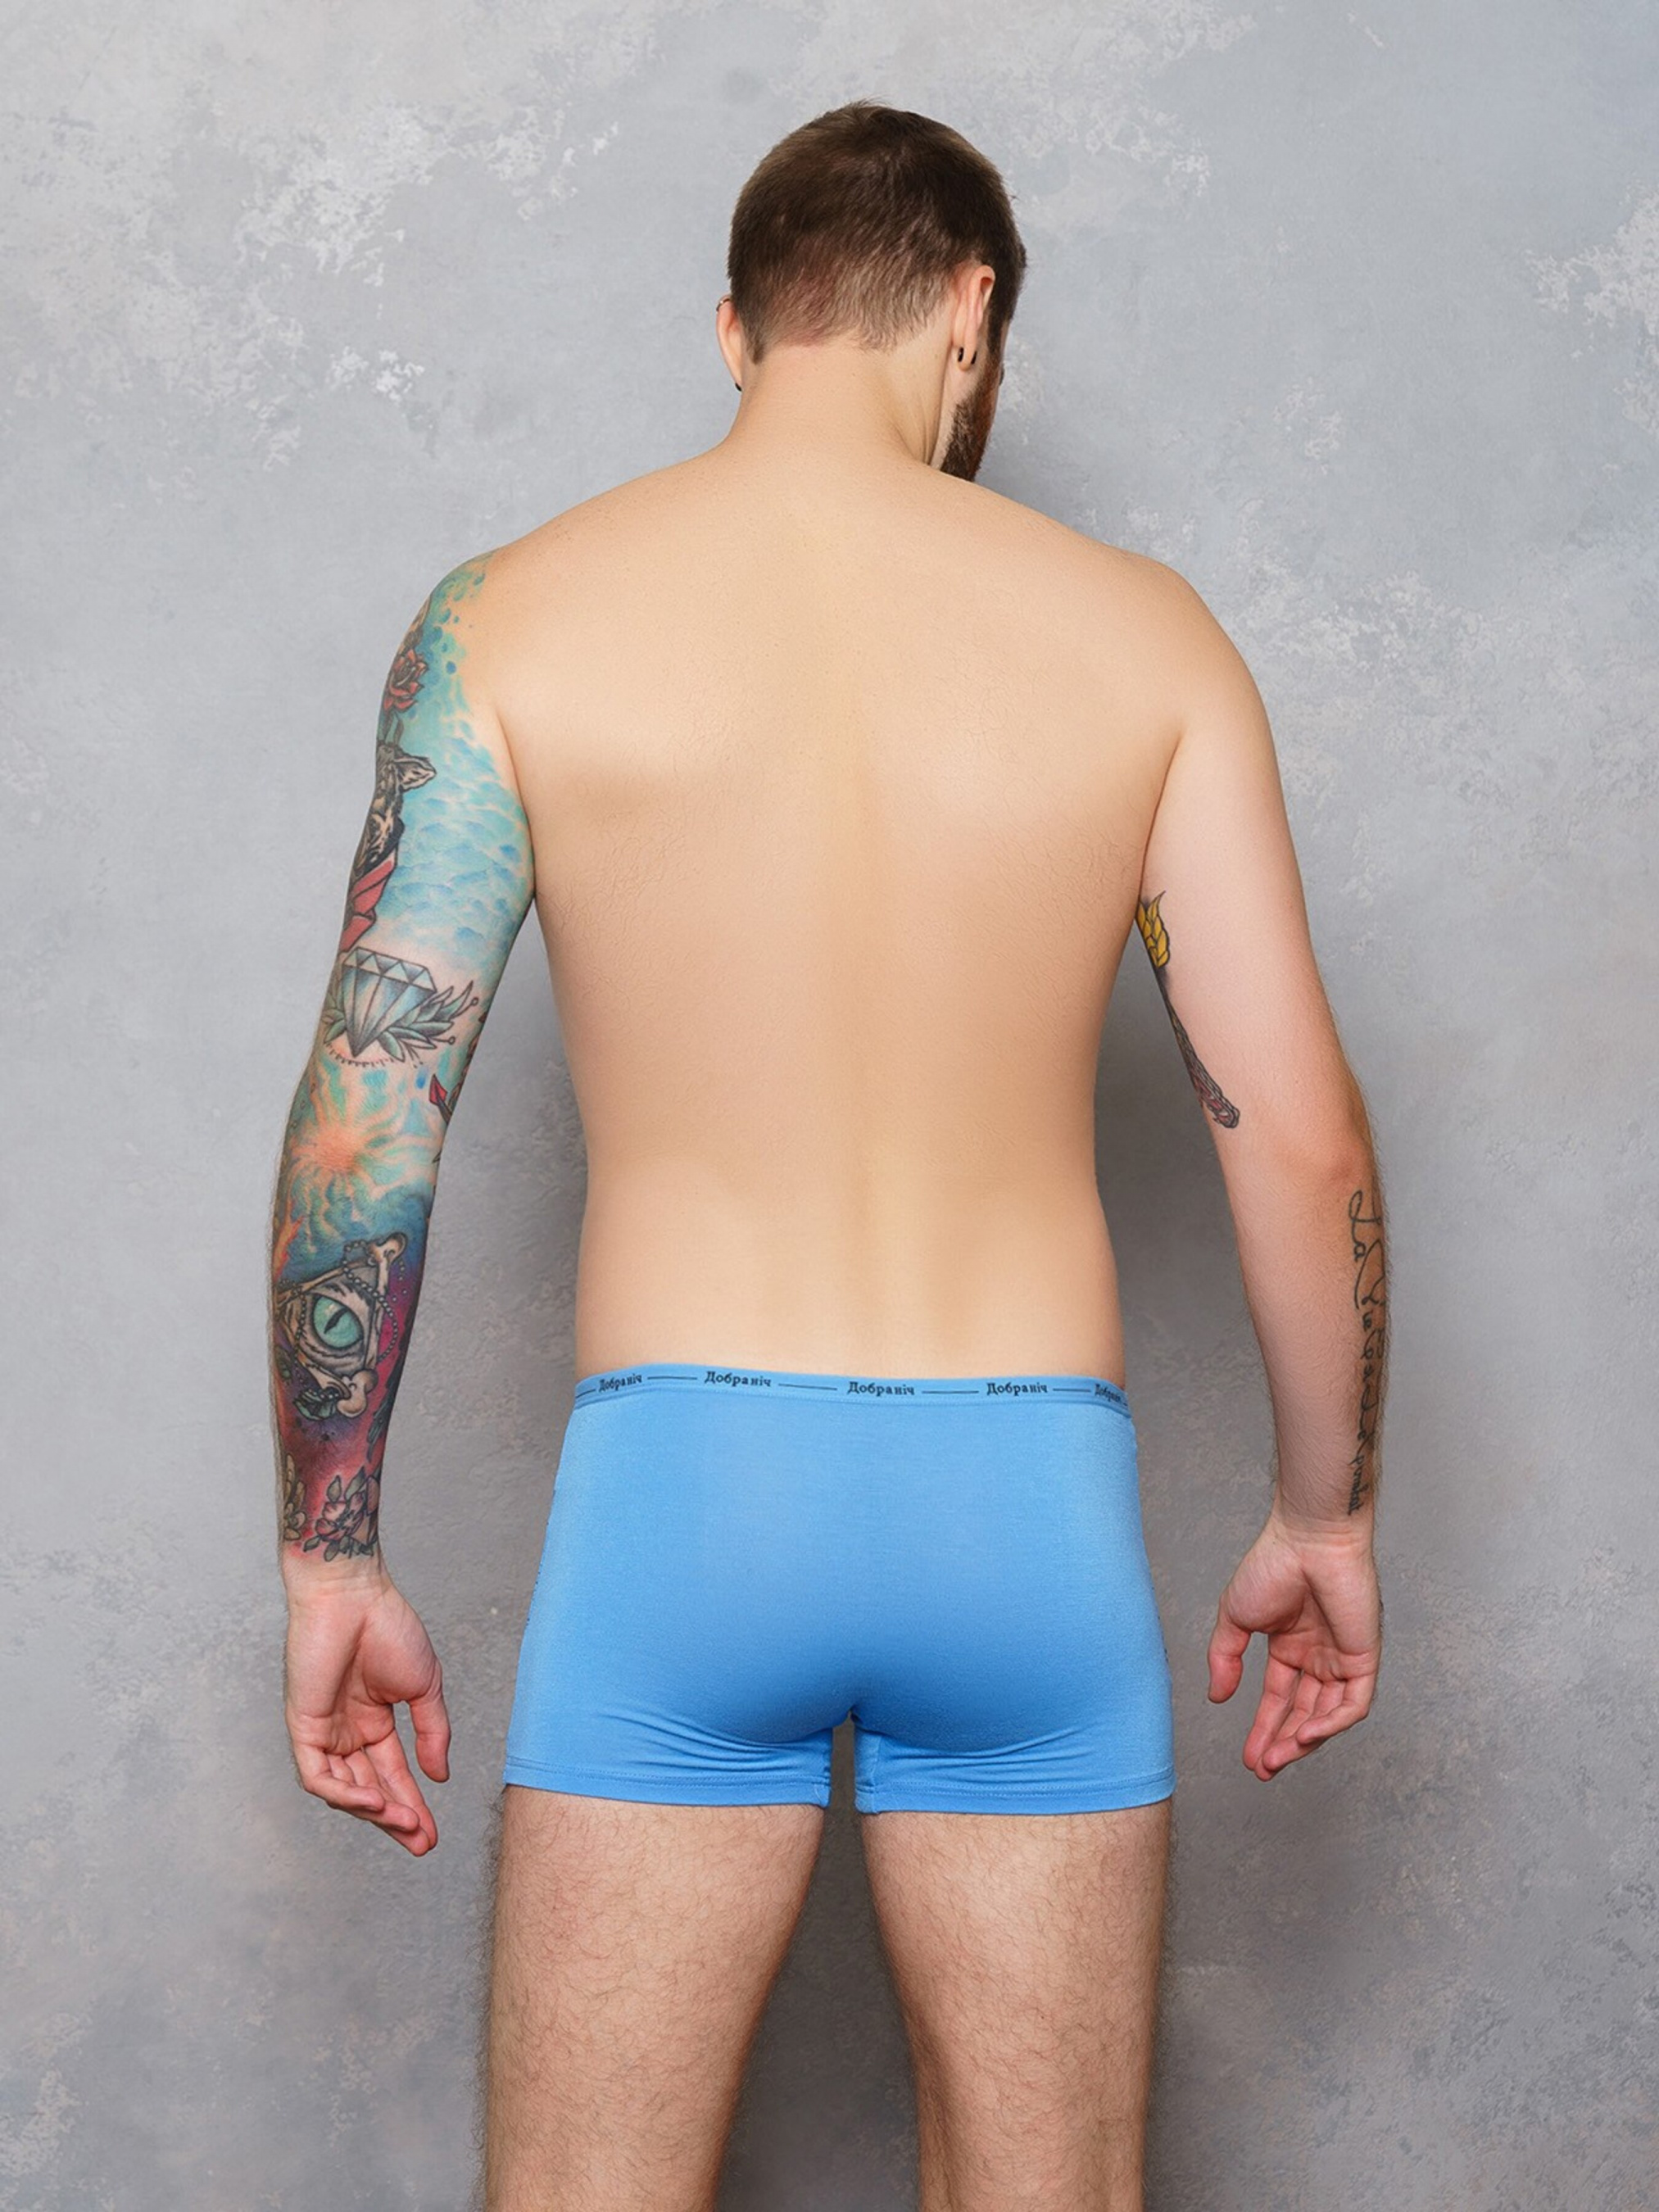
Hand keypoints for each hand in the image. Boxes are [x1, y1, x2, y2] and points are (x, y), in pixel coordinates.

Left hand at [283, 1571, 450, 1853]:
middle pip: (369, 1789)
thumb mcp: (423, 1687)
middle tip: (421, 1843)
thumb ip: (432, 1731)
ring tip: (405, 1822)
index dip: (411, 1804)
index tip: (431, 1834)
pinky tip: (374, 1801)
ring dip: (374, 1811)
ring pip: (343, 1790)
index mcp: (372, 1721)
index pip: (392, 1774)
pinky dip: (344, 1793)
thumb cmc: (387, 1626)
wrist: (353, 1594)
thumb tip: (439, 1775)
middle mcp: (346, 1732)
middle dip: (395, 1819)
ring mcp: (323, 1731)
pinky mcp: (302, 1726)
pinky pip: (318, 1775)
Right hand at [1207, 1511, 1381, 1779]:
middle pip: (1303, 1715)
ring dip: (1303, 1741)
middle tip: (1262, 1769)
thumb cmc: (1272, 1565)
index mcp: (1291, 1647)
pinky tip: (1304, 1733)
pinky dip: (1331, 1723)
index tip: (1249, 1759)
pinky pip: (1353, 1703)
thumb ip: (1224, 1658)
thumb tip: (1217, 1696)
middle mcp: (1319, 1657)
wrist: (1308, 1539)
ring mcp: (1342, 1659)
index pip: (1280, 1700)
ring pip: (1328, 1716)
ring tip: (1277, 1758)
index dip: (1264, 1730)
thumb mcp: (1235, 1617)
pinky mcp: (1364, 1657)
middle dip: (1282, 1745)